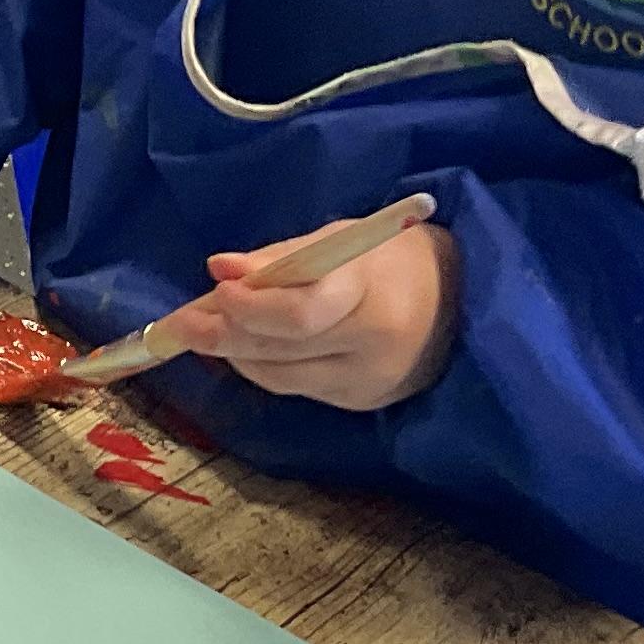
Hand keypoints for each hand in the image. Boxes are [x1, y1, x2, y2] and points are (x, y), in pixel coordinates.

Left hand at [159, 219, 462, 412]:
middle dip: (223, 334)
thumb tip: (219, 268)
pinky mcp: (360, 403)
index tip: (216, 288)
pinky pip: (295, 387)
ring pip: (279, 375)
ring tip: (204, 328)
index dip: (251, 306)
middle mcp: (372, 347)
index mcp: (372, 295)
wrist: (463, 304)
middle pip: (282, 349)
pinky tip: (244, 345)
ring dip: (235, 351)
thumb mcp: (340, 239)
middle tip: (179, 321)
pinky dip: (262, 365)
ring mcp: (367, 383)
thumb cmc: (393, 258)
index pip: (303, 312)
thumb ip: (280, 257)